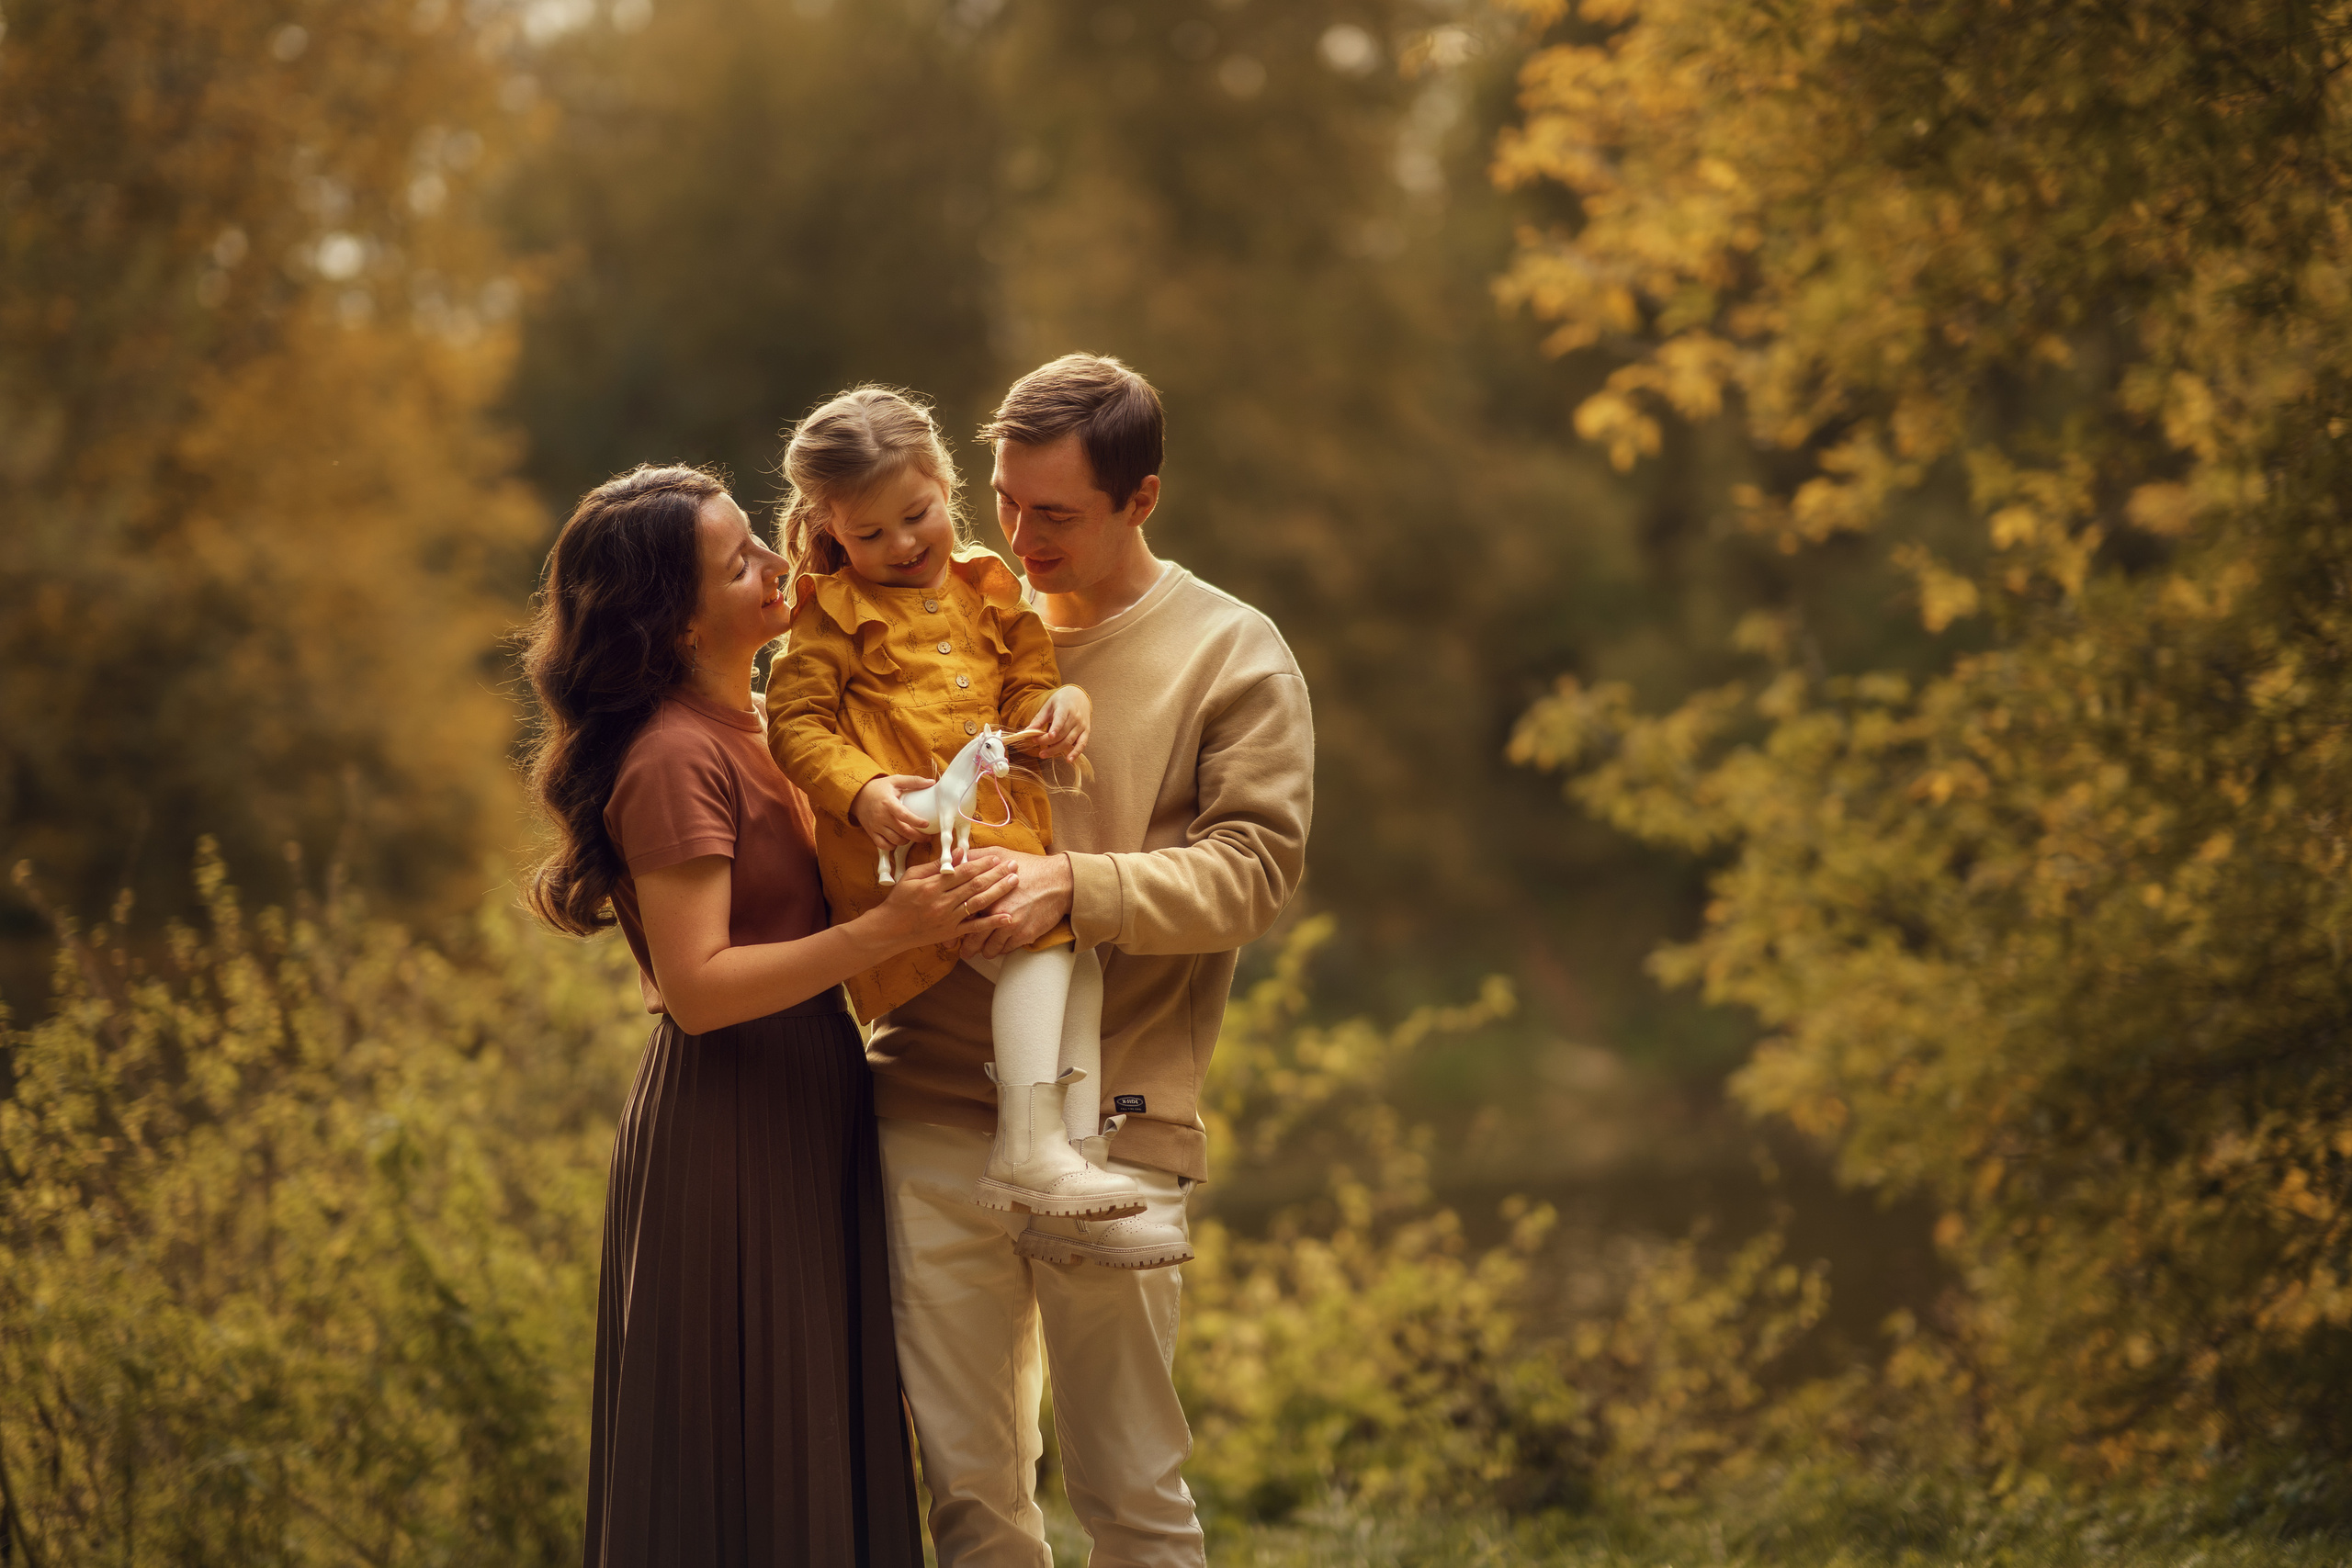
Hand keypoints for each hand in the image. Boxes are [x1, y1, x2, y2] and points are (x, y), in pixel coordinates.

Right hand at [852, 774, 933, 845]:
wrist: (858, 795)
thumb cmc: (879, 788)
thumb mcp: (895, 780)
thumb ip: (914, 781)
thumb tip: (932, 782)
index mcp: (888, 803)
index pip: (904, 815)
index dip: (917, 822)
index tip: (926, 824)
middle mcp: (881, 816)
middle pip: (903, 832)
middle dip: (918, 837)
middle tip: (927, 837)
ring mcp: (876, 826)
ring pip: (895, 840)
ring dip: (907, 841)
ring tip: (914, 836)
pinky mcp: (871, 833)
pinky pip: (883, 845)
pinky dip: (893, 846)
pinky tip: (899, 840)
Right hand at [869, 849, 1018, 949]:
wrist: (890, 929)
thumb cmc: (900, 900)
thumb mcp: (913, 876)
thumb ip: (937, 865)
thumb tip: (959, 852)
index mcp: (933, 886)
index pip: (963, 872)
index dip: (982, 864)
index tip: (996, 857)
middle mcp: (943, 902)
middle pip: (975, 885)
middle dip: (997, 874)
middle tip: (1013, 865)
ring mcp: (948, 918)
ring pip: (978, 903)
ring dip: (999, 892)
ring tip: (1014, 882)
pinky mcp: (951, 932)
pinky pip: (975, 928)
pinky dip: (992, 923)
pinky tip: (1008, 918)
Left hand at [958, 849, 1072, 958]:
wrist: (1059, 881)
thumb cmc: (1029, 867)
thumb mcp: (999, 854)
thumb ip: (975, 858)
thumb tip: (955, 857)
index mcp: (985, 892)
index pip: (961, 916)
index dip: (954, 928)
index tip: (952, 934)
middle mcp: (995, 911)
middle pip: (972, 939)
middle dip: (966, 948)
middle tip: (963, 951)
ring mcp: (1010, 925)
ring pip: (988, 949)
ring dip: (985, 950)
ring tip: (982, 950)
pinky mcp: (1024, 935)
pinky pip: (1006, 950)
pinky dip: (1002, 949)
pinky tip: (1000, 945)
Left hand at [1029, 686, 1090, 760]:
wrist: (1079, 696)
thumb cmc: (1061, 701)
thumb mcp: (1048, 706)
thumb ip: (1039, 719)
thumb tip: (1027, 731)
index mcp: (1065, 708)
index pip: (1061, 719)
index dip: (1056, 728)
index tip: (1050, 736)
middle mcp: (1076, 718)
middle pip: (1062, 734)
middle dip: (1047, 741)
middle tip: (1035, 742)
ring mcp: (1081, 726)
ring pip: (1069, 741)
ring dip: (1056, 750)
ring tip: (1043, 754)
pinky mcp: (1086, 732)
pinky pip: (1082, 744)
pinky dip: (1076, 753)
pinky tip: (1068, 760)